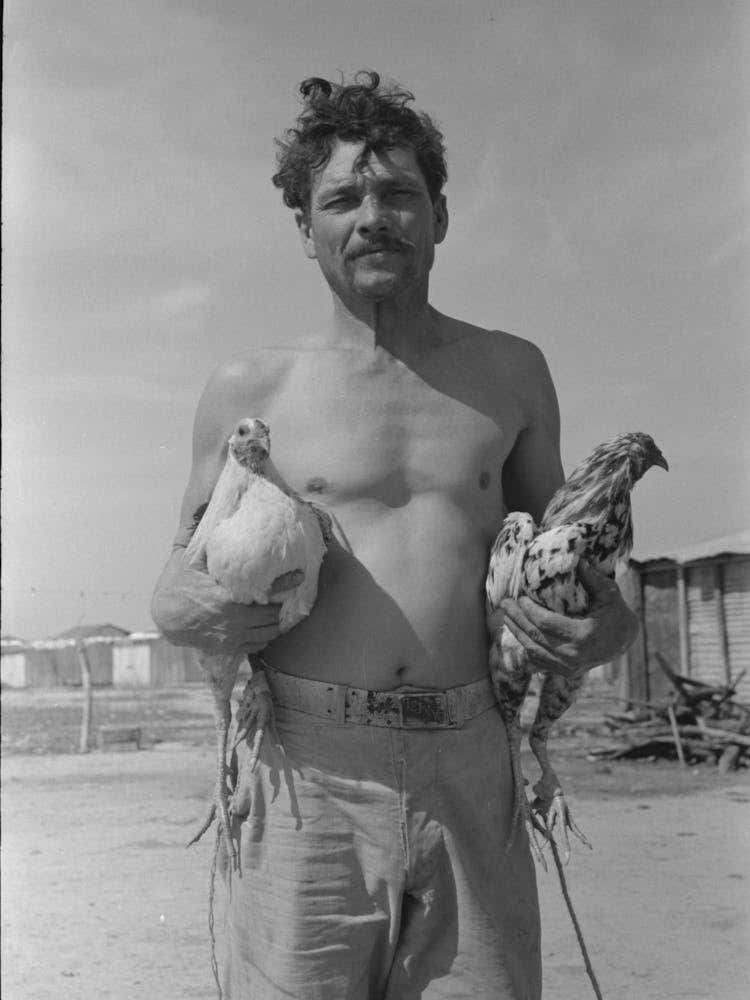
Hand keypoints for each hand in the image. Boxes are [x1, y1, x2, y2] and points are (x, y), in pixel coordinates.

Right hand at [151, 550, 292, 653]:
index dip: (286, 583)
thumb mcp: (186, 559)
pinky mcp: (229, 647)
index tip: (299, 575)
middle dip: (278, 605)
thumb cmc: (175, 586)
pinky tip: (263, 626)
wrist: (164, 618)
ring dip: (274, 623)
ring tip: (275, 610)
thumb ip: (198, 537)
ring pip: (268, 634)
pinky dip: (263, 637)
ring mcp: (232, 636)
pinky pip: (256, 646)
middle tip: (282, 595)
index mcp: (226, 597)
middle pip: (272, 616)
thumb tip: (207, 506)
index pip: (266, 591)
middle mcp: (233, 620)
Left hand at [497, 560, 638, 677]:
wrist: (623, 641)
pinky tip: (518, 632)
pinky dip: (526, 646)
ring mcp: (568, 668)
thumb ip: (593, 578)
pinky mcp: (565, 672)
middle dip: (516, 619)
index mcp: (582, 636)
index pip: (546, 623)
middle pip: (535, 637)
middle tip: (504, 603)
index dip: (528, 610)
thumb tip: (578, 560)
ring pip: (533, 650)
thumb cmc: (615, 613)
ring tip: (506, 616)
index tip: (519, 597)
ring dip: (517, 632)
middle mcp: (573, 656)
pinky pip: (539, 660)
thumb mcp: (609, 594)